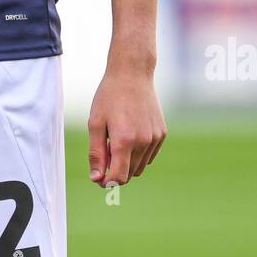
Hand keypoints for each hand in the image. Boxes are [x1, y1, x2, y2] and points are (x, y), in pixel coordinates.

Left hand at [87, 58, 166, 186]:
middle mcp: (143, 142)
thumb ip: (96, 153)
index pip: (119, 178)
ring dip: (127, 163)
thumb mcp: (95, 123)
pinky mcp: (162, 133)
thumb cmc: (109, 97)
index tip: (99, 177)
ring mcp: (155, 138)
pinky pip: (149, 156)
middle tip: (105, 153)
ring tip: (116, 141)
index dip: (107, 182)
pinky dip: (139, 154)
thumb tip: (97, 179)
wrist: (132, 74)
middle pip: (130, 174)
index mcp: (124, 140)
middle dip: (116, 171)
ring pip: (140, 167)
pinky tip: (129, 135)